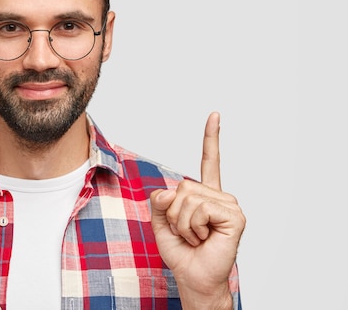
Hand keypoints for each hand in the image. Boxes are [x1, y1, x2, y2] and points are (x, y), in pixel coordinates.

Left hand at [150, 112, 245, 308]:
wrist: (193, 278)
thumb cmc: (181, 251)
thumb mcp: (160, 221)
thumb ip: (159, 201)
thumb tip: (170, 192)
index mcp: (204, 194)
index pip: (209, 160)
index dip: (211, 137)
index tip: (215, 115)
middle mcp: (219, 196)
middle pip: (182, 186)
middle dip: (174, 213)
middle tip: (188, 232)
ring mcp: (229, 205)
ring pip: (188, 197)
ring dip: (183, 223)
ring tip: (196, 237)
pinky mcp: (235, 216)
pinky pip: (199, 209)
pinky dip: (193, 226)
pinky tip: (205, 238)